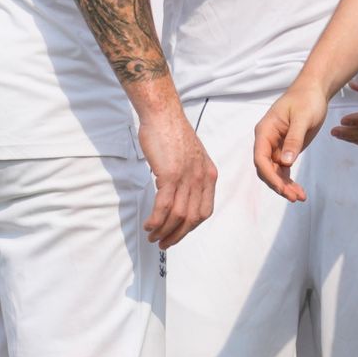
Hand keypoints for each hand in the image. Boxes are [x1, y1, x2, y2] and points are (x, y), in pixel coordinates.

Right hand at [138, 106, 216, 248]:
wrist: (162, 113)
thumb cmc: (172, 132)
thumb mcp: (190, 156)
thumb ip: (190, 175)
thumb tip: (179, 192)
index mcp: (208, 175)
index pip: (204, 211)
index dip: (190, 227)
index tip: (178, 234)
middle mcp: (201, 178)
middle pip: (192, 218)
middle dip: (177, 235)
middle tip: (164, 243)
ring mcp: (186, 177)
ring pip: (177, 215)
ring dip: (164, 230)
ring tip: (152, 236)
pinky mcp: (170, 174)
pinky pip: (164, 206)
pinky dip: (156, 220)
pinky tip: (149, 225)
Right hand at [254, 82, 327, 201]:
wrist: (314, 92)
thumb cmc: (306, 100)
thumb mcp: (302, 118)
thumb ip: (293, 140)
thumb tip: (285, 162)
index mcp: (265, 131)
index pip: (260, 157)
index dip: (269, 175)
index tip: (281, 187)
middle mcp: (267, 140)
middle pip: (266, 168)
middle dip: (278, 184)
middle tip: (294, 197)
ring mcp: (276, 146)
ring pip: (275, 172)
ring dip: (285, 185)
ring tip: (300, 197)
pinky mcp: (286, 150)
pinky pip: (284, 169)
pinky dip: (289, 180)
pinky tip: (299, 191)